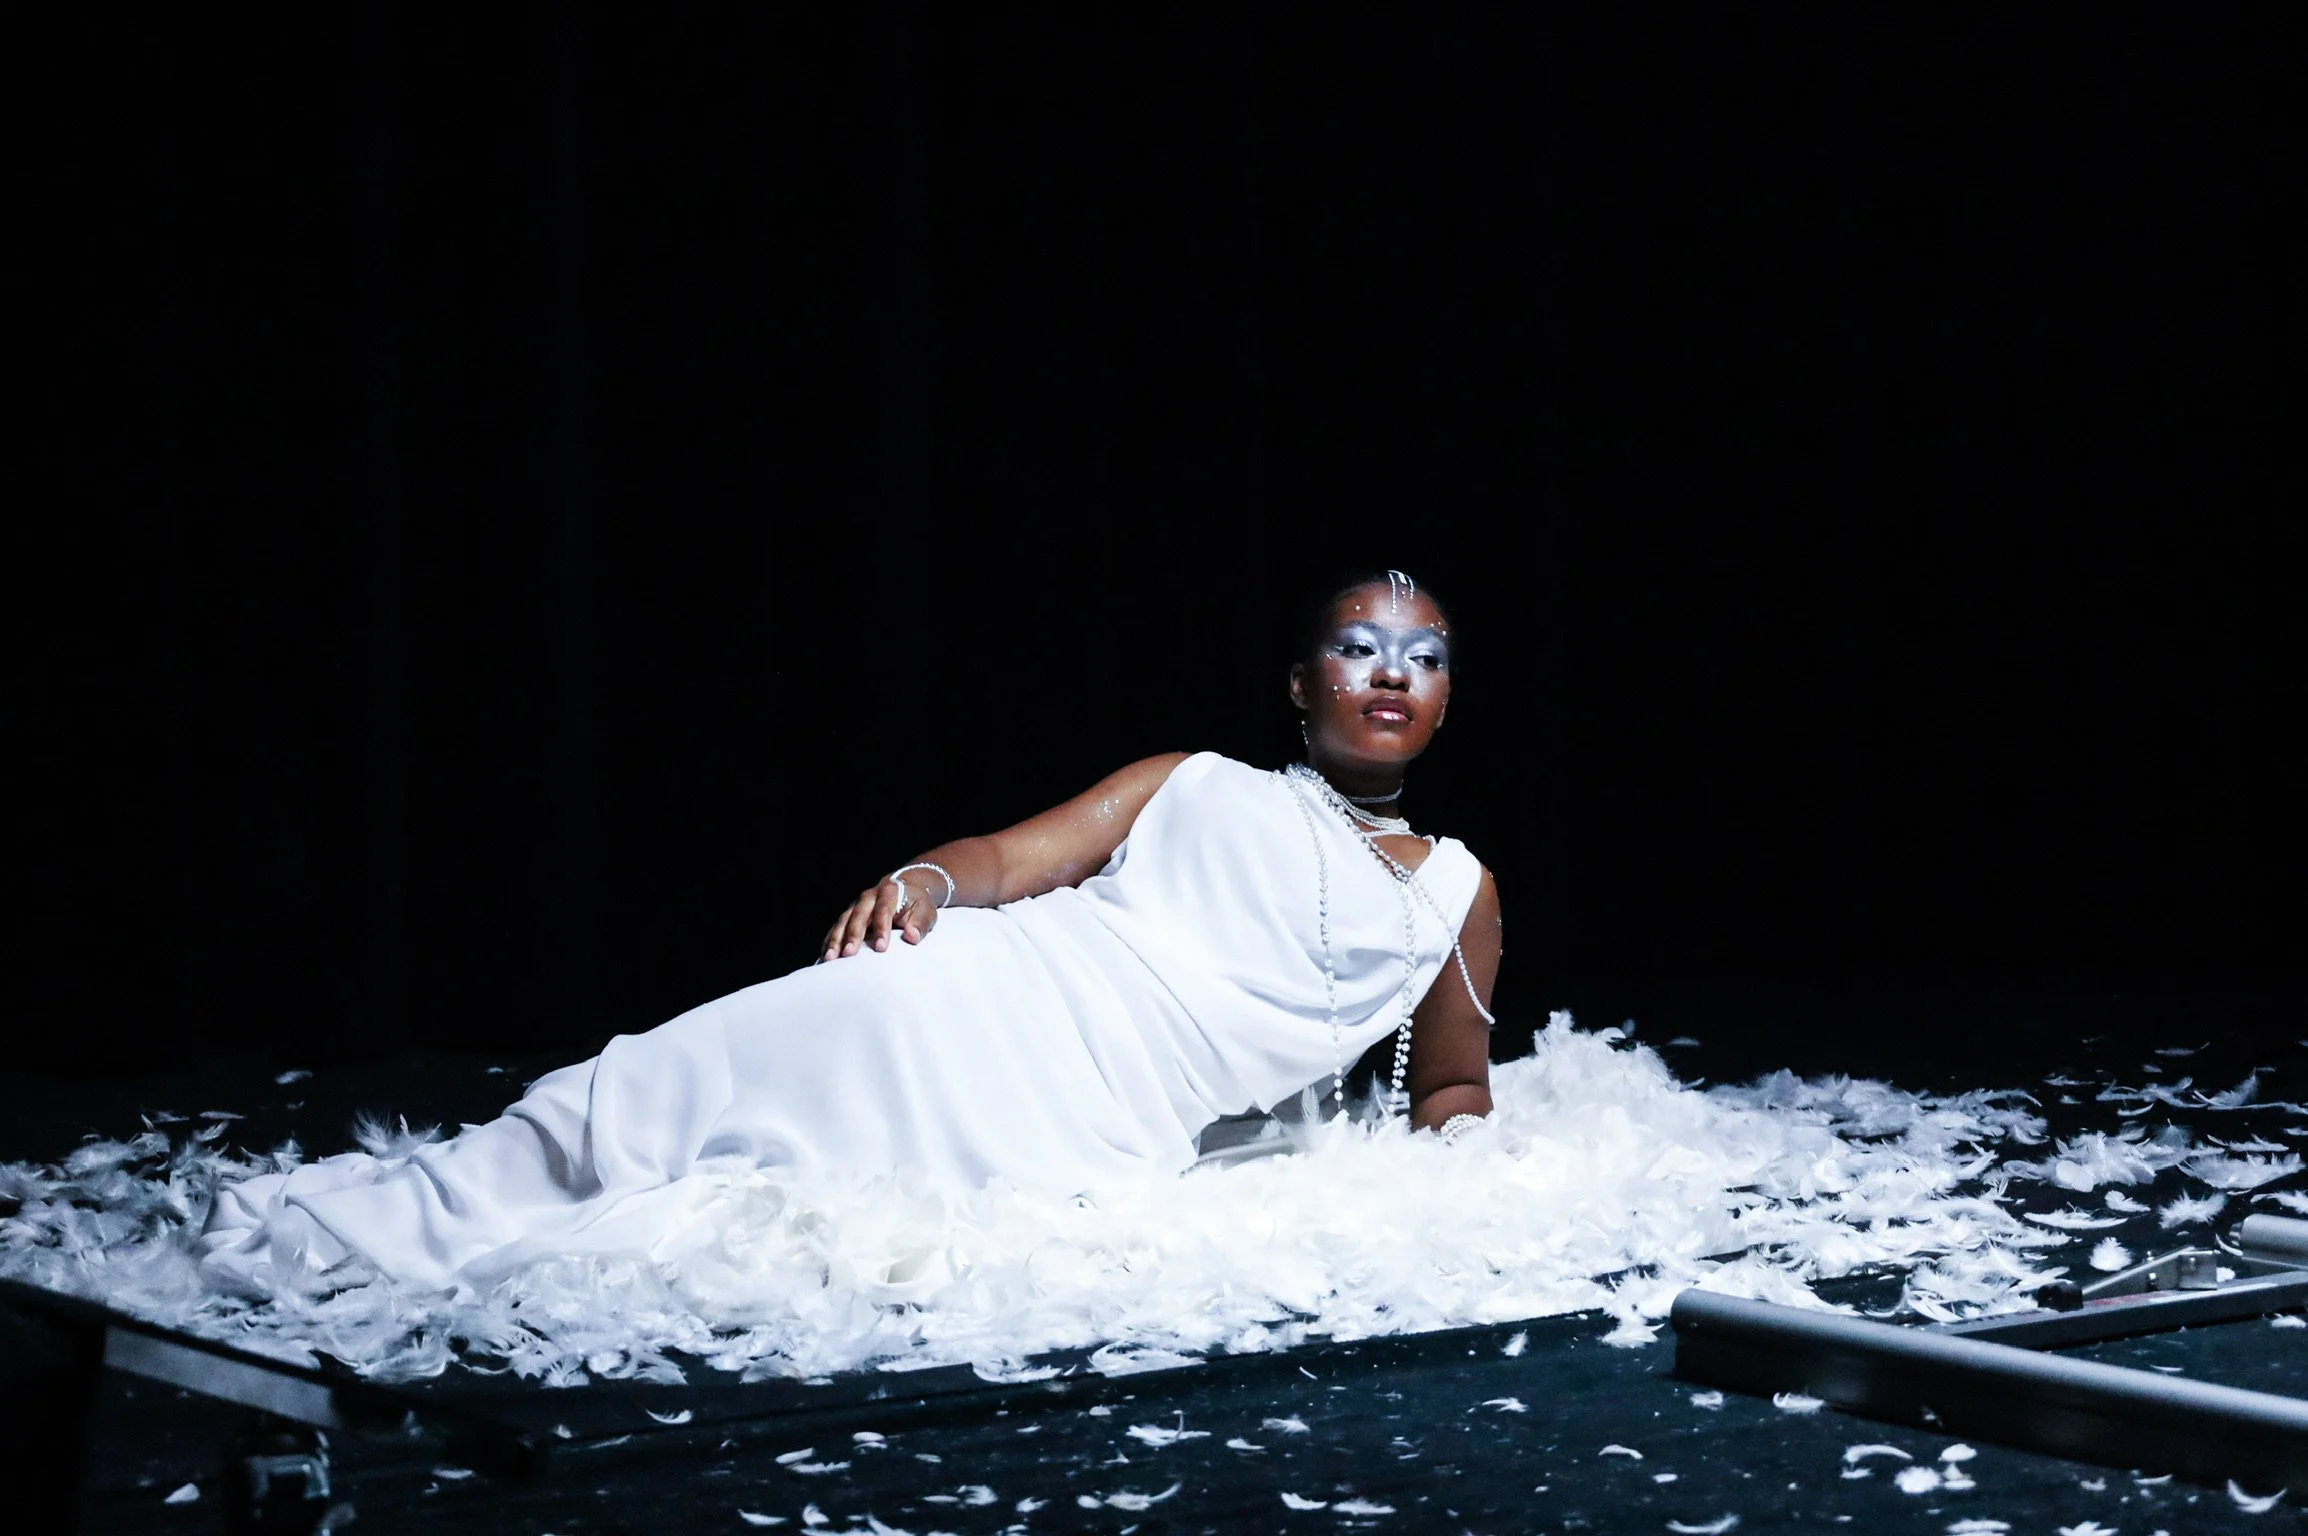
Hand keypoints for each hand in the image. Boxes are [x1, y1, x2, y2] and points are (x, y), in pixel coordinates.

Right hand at [820, 874, 939, 961]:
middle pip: (858, 916)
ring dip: (835, 940)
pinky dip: (829, 941)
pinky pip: (836, 928)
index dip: (881, 928)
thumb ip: (920, 923)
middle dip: (853, 935)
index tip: (881, 948)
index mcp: (889, 892)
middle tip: (849, 955)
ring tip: (830, 958)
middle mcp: (868, 897)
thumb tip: (912, 937)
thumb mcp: (925, 911)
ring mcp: (855, 906)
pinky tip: (824, 956)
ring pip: (842, 921)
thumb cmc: (916, 904)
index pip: (883, 910)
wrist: (904, 890)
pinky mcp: (848, 915)